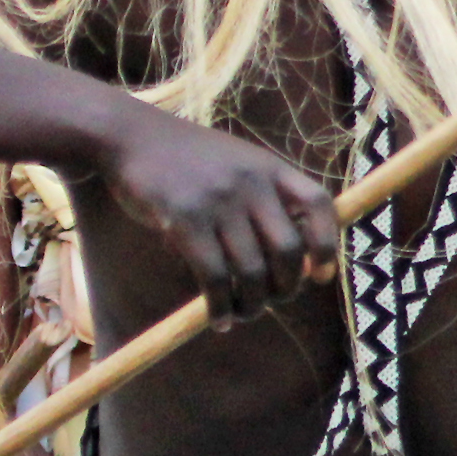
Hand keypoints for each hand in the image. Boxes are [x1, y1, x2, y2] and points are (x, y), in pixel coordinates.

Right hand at [94, 107, 336, 322]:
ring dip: (253, 306)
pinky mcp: (185, 220)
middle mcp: (251, 182)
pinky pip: (215, 278)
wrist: (129, 136)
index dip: (327, 245)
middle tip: (272, 301)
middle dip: (286, 287)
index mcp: (269, 167)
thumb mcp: (236, 162)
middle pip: (289, 251)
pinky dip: (220, 308)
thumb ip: (264, 198)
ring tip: (241, 314)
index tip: (322, 275)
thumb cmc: (185, 159)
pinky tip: (217, 320)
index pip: (319, 205)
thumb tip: (292, 260)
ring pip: (253, 272)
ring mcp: (219, 201)